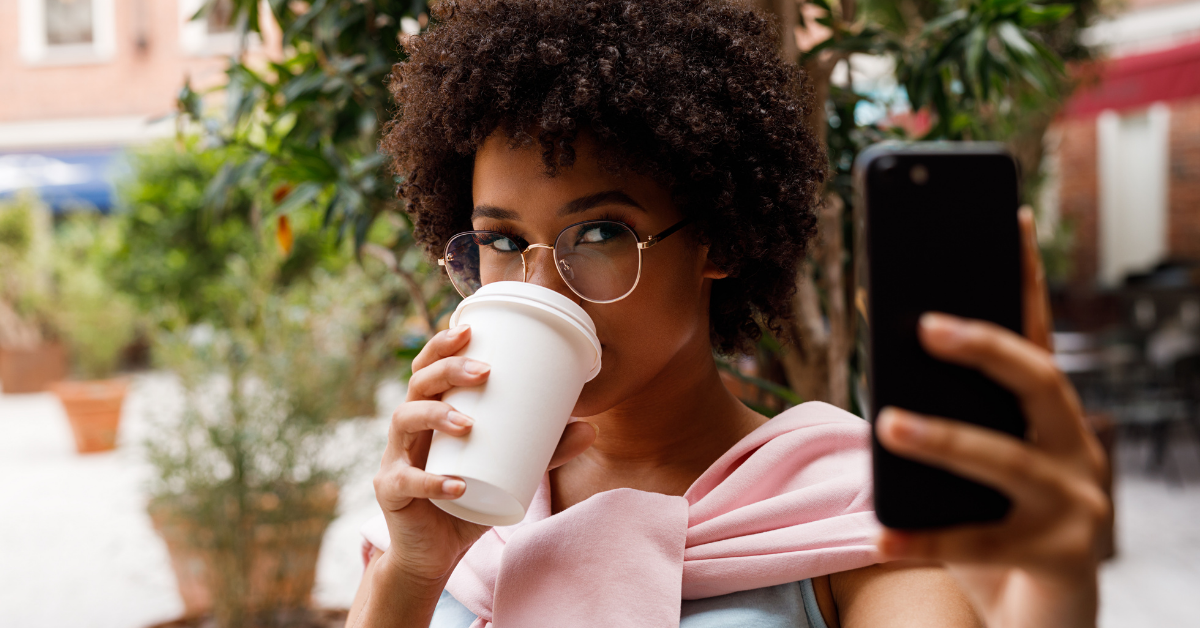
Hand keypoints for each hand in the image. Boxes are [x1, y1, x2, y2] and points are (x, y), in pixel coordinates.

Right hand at [373, 325, 598, 583]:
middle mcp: (409, 428)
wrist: (434, 553)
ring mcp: (396, 458)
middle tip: (484, 372)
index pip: (429, 368)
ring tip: (469, 424)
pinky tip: (456, 486)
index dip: (442, 345)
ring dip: (436, 415)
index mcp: (432, 413)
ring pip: (404, 420)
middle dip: (447, 370)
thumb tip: (591, 429)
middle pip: (417, 383)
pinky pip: (406, 481)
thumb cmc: (470, 501)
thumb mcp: (512, 472)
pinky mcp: (391, 491)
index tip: (471, 330)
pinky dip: (431, 482)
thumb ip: (545, 452)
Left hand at [874, 208, 1109, 627]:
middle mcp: (1073, 446)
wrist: (1041, 612)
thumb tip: (884, 354)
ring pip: (1007, 460)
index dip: (1024, 274)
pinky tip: (879, 533)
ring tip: (887, 423)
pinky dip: (924, 539)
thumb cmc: (994, 518)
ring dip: (944, 439)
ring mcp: (1074, 502)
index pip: (1036, 332)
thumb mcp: (971, 459)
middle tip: (925, 325)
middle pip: (1037, 380)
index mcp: (1048, 414)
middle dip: (985, 347)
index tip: (1010, 216)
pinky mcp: (1060, 556)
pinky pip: (980, 544)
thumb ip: (946, 411)